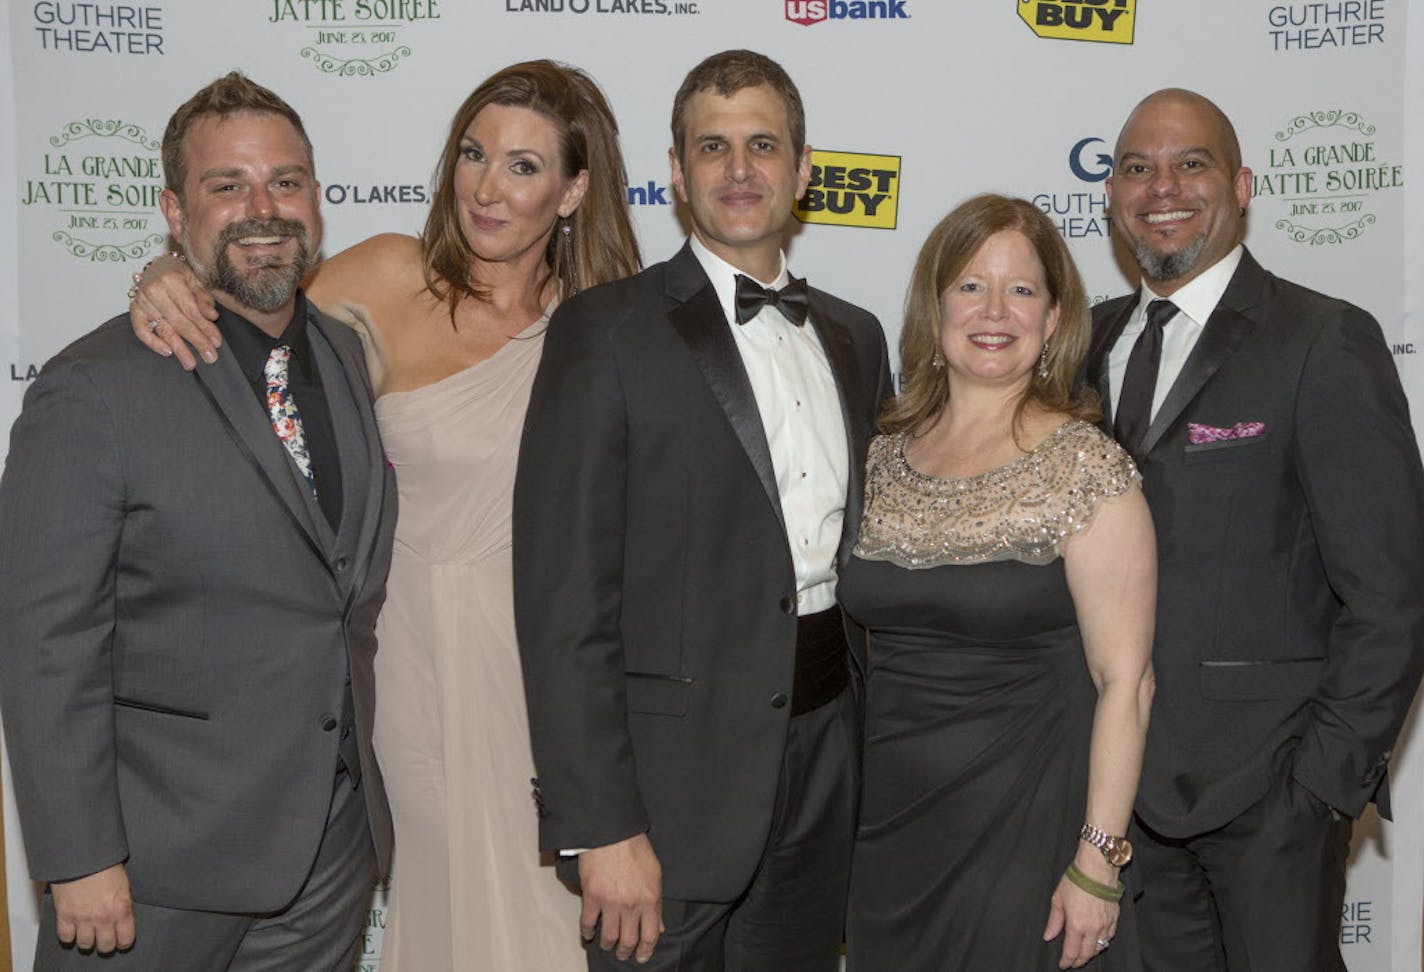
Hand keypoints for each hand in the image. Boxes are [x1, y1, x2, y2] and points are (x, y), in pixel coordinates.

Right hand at [51, 863, 134, 953]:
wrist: (82, 856)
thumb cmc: (104, 863)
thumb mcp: (123, 883)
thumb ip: (122, 902)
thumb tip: (122, 913)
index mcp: (122, 908)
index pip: (126, 938)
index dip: (124, 942)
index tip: (122, 941)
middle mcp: (103, 917)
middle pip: (105, 946)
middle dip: (106, 944)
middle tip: (104, 938)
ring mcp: (83, 918)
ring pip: (86, 944)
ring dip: (87, 940)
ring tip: (88, 933)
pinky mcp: (65, 916)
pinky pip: (66, 937)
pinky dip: (68, 935)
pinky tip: (72, 929)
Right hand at [128, 254, 221, 369]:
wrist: (156, 267)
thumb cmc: (180, 274)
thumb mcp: (196, 279)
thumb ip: (204, 297)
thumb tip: (212, 316)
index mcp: (172, 280)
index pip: (191, 310)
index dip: (205, 328)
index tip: (216, 342)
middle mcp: (154, 290)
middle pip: (179, 322)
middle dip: (196, 341)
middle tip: (210, 357)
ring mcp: (142, 301)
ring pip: (163, 329)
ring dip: (178, 348)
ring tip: (190, 363)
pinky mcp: (134, 310)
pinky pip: (141, 330)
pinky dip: (153, 343)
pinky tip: (167, 352)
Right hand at [577, 833, 662, 963]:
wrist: (612, 832)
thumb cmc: (635, 849)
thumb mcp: (655, 874)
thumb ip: (657, 903)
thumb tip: (659, 925)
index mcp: (650, 899)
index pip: (650, 935)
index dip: (646, 950)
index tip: (641, 956)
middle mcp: (631, 904)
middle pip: (628, 940)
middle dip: (625, 951)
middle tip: (623, 954)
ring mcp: (610, 902)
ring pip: (609, 935)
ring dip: (607, 944)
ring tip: (606, 945)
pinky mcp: (592, 896)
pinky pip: (588, 922)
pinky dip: (587, 932)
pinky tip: (589, 934)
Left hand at [1043, 857, 1118, 968]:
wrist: (1097, 868)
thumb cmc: (1076, 880)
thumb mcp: (1058, 899)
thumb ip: (1054, 921)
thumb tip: (1048, 935)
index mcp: (1076, 925)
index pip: (1072, 952)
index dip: (1066, 961)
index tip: (1063, 964)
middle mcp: (1093, 928)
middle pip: (1087, 954)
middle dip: (1079, 961)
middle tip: (1072, 962)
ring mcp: (1105, 924)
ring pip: (1100, 947)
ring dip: (1091, 953)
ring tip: (1083, 953)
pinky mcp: (1115, 918)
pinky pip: (1110, 937)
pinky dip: (1103, 942)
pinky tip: (1097, 941)